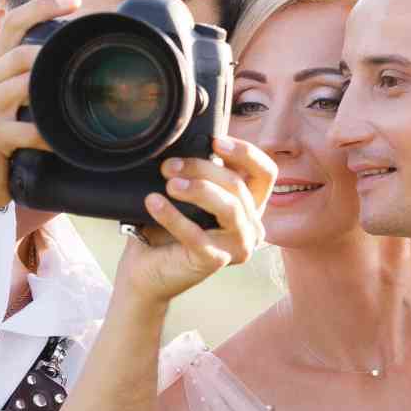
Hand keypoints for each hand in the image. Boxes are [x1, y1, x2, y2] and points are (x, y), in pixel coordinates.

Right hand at [0, 0, 81, 210]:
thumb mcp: (7, 102)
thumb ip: (28, 79)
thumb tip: (65, 61)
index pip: (13, 23)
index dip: (42, 6)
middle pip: (20, 52)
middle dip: (52, 50)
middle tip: (84, 56)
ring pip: (22, 85)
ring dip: (51, 89)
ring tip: (79, 96)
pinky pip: (25, 129)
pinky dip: (48, 135)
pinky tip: (64, 141)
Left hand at [115, 134, 276, 303]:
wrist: (145, 269)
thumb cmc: (167, 228)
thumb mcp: (188, 194)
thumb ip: (200, 174)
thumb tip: (191, 145)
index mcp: (249, 206)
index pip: (265, 174)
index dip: (246, 153)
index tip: (215, 142)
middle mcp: (251, 227)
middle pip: (238, 185)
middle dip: (202, 168)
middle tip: (169, 166)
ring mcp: (238, 246)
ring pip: (230, 208)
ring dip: (199, 189)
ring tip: (170, 184)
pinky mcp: (216, 262)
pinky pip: (197, 235)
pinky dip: (173, 216)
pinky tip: (153, 203)